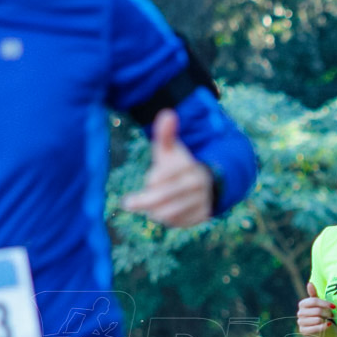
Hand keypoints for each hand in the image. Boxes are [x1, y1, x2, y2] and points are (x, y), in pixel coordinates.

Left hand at [122, 109, 213, 226]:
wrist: (208, 184)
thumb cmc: (179, 166)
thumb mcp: (171, 151)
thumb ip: (166, 135)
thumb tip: (167, 113)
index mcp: (191, 166)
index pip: (167, 175)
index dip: (154, 179)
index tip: (146, 181)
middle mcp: (199, 185)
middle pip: (167, 196)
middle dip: (146, 200)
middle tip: (127, 203)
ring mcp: (202, 202)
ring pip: (171, 212)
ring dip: (155, 211)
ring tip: (148, 207)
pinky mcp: (203, 216)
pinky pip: (179, 222)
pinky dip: (167, 220)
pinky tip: (161, 213)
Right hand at [297, 283, 335, 336]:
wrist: (322, 332)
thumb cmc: (321, 316)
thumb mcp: (319, 305)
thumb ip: (314, 295)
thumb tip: (309, 283)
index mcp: (303, 304)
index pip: (314, 301)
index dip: (325, 303)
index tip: (334, 306)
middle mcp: (300, 313)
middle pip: (317, 310)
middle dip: (327, 313)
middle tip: (332, 315)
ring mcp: (301, 323)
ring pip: (317, 319)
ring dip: (326, 320)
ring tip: (329, 320)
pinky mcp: (304, 331)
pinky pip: (316, 328)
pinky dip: (324, 327)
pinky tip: (328, 325)